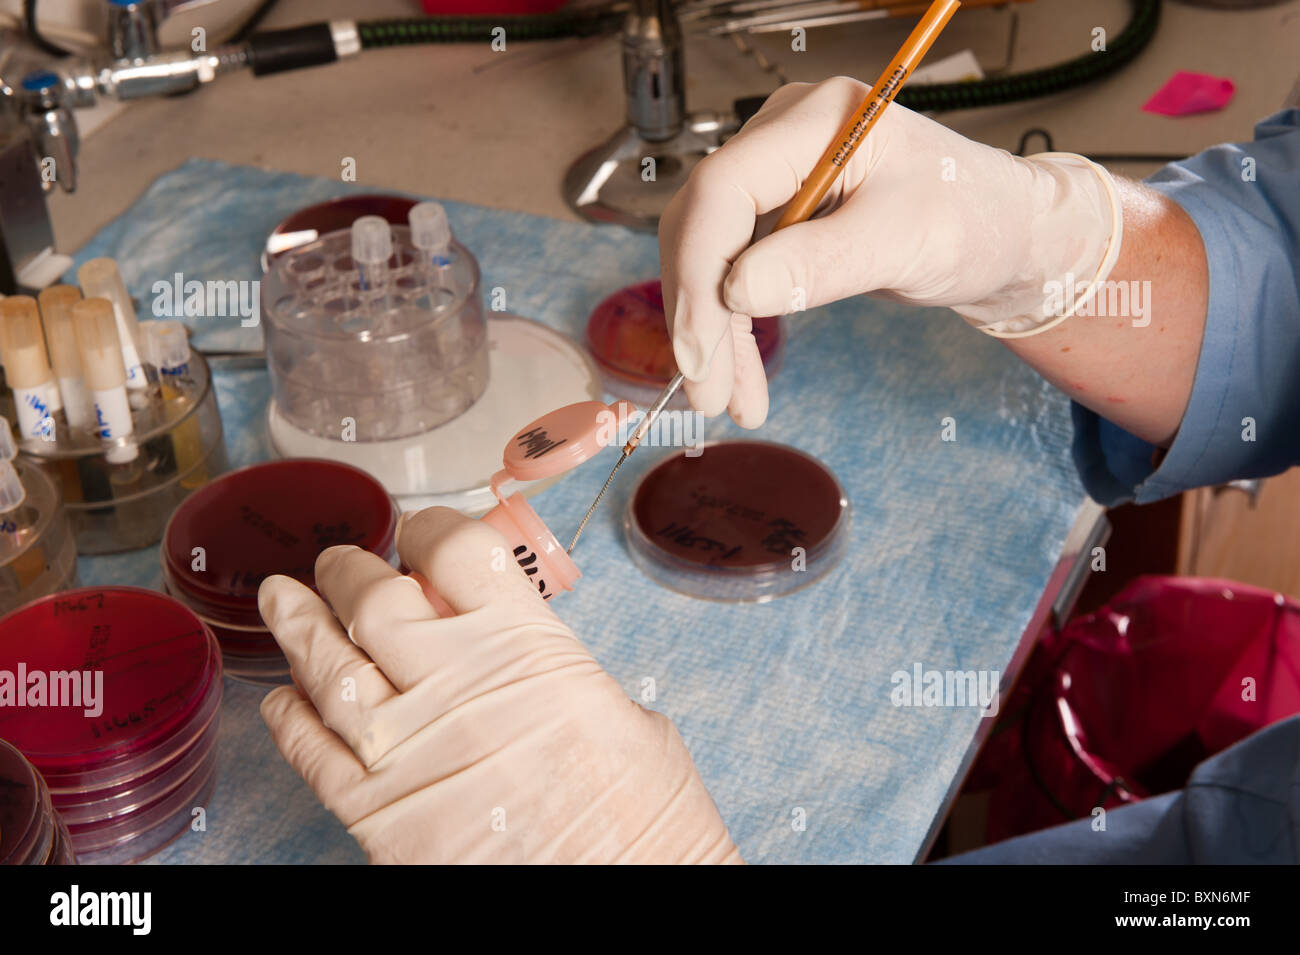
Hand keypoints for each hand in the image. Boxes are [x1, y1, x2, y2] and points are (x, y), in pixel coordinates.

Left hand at [258, 506, 741, 863]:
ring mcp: (407, 749)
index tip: (419, 529)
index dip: (430, 528)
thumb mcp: (627, 715)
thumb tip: (522, 660)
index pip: (457, 553)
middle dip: (348, 571)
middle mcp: (456, 685)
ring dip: (298, 626)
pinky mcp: (379, 814)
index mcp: (528, 649)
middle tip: (338, 561)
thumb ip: (557, 674)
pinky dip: (290, 721)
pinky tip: (282, 700)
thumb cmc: (646, 816)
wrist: (625, 898)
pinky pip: (312, 753)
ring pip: (327, 666)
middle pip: (374, 600)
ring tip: (281, 598)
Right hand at [659, 76, 1119, 426]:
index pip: (723, 189)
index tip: (701, 350)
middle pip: (702, 227)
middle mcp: (781, 141)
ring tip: (726, 402)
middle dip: (698, 316)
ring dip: (711, 335)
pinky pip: (731, 277)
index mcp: (814, 121)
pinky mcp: (775, 221)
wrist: (1002, 233)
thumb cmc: (974, 218)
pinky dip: (732, 331)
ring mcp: (774, 180)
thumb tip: (737, 290)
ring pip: (708, 260)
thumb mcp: (908, 241)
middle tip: (708, 394)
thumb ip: (823, 261)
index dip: (699, 271)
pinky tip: (739, 380)